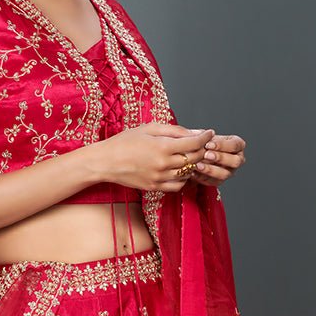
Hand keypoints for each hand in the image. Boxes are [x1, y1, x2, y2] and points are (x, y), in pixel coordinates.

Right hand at [93, 123, 215, 191]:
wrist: (106, 162)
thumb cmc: (125, 141)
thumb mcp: (149, 128)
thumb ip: (173, 130)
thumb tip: (194, 133)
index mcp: (162, 147)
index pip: (194, 143)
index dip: (205, 137)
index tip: (209, 132)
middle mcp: (163, 164)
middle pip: (194, 159)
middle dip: (202, 150)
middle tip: (202, 143)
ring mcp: (160, 178)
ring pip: (188, 173)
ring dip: (193, 164)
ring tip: (190, 155)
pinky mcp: (156, 187)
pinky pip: (178, 185)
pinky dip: (184, 178)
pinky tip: (179, 169)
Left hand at [192, 132, 245, 185]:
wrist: (196, 154)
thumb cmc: (204, 142)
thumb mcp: (205, 136)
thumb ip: (205, 136)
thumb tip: (203, 135)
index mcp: (237, 145)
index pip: (235, 145)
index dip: (222, 145)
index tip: (208, 144)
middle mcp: (237, 159)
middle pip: (235, 161)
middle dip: (220, 158)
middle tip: (206, 155)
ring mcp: (229, 172)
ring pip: (224, 174)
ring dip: (210, 170)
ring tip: (198, 165)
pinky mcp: (219, 181)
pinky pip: (213, 181)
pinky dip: (202, 177)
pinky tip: (193, 172)